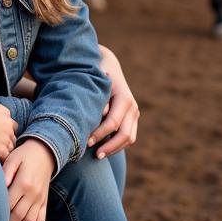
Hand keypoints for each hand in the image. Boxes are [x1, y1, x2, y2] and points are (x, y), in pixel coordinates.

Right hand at [0, 96, 16, 159]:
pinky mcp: (1, 149)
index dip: (2, 131)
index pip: (10, 125)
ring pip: (10, 147)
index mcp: (4, 112)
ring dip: (1, 150)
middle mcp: (8, 124)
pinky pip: (5, 157)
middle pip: (11, 136)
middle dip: (3, 141)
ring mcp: (6, 137)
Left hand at [3, 139, 54, 220]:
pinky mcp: (44, 203)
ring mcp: (40, 199)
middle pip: (19, 217)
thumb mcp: (13, 158)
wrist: (45, 152)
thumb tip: (0, 185)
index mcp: (24, 183)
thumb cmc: (24, 155)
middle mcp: (34, 194)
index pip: (9, 205)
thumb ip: (5, 171)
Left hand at [88, 45, 139, 159]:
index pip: (113, 123)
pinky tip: (104, 148)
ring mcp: (134, 113)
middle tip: (95, 155)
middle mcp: (133, 106)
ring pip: (129, 138)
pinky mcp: (133, 119)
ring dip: (114, 148)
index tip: (86, 142)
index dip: (100, 134)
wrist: (107, 66)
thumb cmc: (96, 75)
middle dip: (109, 147)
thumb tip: (96, 118)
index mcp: (124, 98)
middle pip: (125, 135)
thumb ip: (96, 101)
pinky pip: (128, 137)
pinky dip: (117, 145)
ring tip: (98, 155)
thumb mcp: (94, 84)